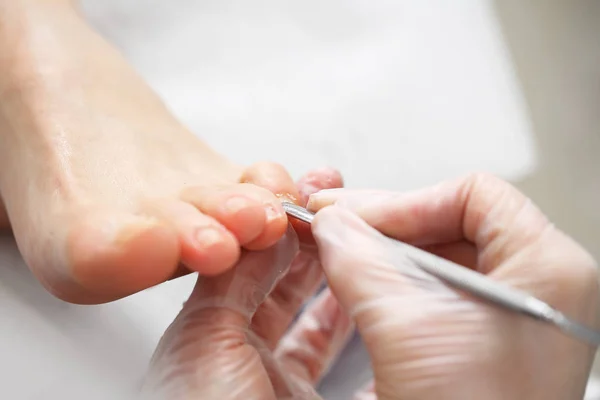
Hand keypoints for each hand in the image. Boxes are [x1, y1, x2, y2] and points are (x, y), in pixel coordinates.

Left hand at [141, 169, 353, 399]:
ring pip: (314, 316)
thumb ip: (233, 280)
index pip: (249, 264)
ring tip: (362, 238)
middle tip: (344, 205)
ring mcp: (277, 382)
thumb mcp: (205, 341)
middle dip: (313, 240)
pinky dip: (352, 325)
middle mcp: (241, 356)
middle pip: (285, 284)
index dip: (278, 227)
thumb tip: (258, 225)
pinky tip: (369, 300)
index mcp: (209, 337)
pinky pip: (330, 353)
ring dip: (337, 276)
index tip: (308, 196)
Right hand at [308, 173, 599, 399]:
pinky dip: (390, 283)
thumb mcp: (408, 326)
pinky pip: (432, 291)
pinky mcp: (482, 340)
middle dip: (384, 226)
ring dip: (381, 255)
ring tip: (336, 255)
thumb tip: (332, 221)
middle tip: (332, 225)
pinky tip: (357, 286)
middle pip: (452, 223)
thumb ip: (361, 258)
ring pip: (437, 257)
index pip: (475, 195)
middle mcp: (536, 288)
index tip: (357, 217)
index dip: (408, 200)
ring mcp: (509, 316)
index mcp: (547, 269)